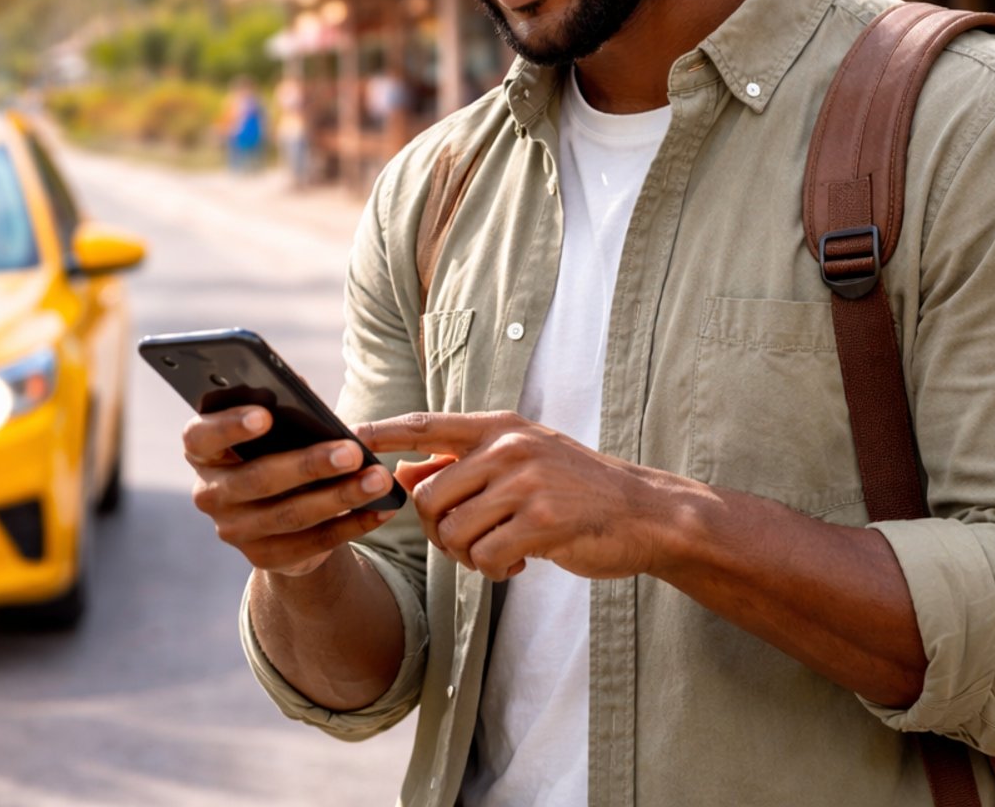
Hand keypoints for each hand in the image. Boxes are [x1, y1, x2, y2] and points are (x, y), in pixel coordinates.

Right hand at [182, 405, 397, 576]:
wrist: (276, 510)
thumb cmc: (274, 447)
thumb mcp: (273, 427)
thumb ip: (280, 409)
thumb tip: (299, 387)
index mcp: (202, 450)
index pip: (201, 436)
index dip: (229, 426)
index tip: (265, 415)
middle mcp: (209, 493)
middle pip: (257, 479)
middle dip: (308, 465)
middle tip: (352, 452)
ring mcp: (233, 531)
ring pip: (290, 515)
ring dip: (340, 496)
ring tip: (377, 479)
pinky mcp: (263, 558)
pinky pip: (312, 543)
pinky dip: (351, 525)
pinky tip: (380, 508)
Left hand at [359, 410, 676, 581]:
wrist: (645, 514)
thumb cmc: (576, 490)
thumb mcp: (520, 461)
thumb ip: (463, 463)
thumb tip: (401, 472)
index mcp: (500, 427)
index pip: (426, 425)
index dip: (384, 433)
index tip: (349, 436)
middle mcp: (509, 447)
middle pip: (428, 497)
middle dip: (437, 532)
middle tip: (469, 543)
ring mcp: (526, 483)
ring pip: (452, 532)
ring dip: (467, 556)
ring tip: (499, 551)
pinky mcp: (542, 521)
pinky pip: (483, 557)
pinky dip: (492, 571)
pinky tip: (518, 563)